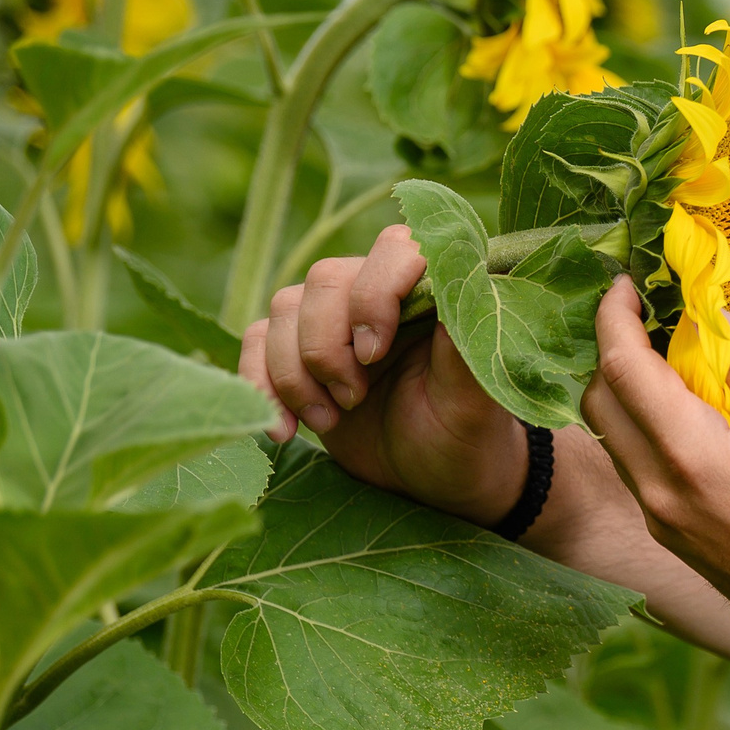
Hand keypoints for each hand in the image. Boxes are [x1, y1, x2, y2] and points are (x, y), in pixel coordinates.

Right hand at [238, 224, 527, 523]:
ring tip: (328, 422)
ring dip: (295, 372)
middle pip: (327, 278)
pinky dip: (260, 384)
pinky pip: (256, 340)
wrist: (430, 480)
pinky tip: (283, 431)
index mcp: (434, 293)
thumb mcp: (473, 402)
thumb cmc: (464, 437)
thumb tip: (459, 282)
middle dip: (328, 346)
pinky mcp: (297, 349)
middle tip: (353, 400)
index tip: (374, 354)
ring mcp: (335, 318)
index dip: (374, 294)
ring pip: (285, 307)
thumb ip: (465, 343)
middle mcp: (382, 293)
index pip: (397, 248)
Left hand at [580, 278, 729, 651]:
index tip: (623, 280)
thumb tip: (714, 316)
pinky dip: (643, 427)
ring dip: (624, 390)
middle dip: (609, 348)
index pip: (622, 368)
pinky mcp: (676, 541)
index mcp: (688, 456)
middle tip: (644, 312)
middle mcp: (657, 493)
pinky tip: (687, 411)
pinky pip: (637, 469)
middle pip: (597, 404)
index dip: (613, 315)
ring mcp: (662, 523)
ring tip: (668, 356)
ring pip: (613, 440)